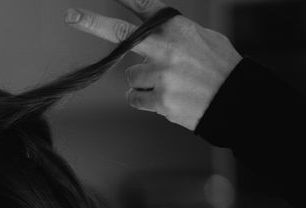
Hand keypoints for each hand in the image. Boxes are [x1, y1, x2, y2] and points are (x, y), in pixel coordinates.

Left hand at [64, 0, 241, 130]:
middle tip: (69, 15)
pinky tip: (169, 98)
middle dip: (92, 23)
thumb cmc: (218, 67)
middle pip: (121, 34)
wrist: (235, 101)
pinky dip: (147, 100)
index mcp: (176, 27)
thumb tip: (150, 35)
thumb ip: (173, 34)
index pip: (144, 4)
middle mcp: (166, 48)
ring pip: (132, 78)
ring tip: (172, 85)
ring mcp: (161, 75)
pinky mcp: (159, 100)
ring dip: (145, 83)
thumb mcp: (201, 38)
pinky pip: (136, 99)